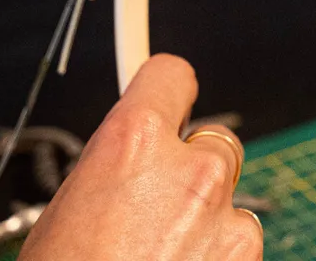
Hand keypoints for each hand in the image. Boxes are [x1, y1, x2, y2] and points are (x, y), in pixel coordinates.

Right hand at [20, 55, 260, 260]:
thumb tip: (129, 158)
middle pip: (208, 142)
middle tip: (153, 210)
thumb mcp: (66, 213)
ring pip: (226, 199)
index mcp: (133, 144)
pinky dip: (218, 257)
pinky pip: (239, 241)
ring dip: (205, 221)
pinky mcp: (249, 257)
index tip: (164, 99)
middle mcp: (191, 169)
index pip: (170, 74)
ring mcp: (228, 217)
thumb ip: (112, 169)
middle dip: (187, 168)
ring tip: (159, 259)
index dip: (164, 90)